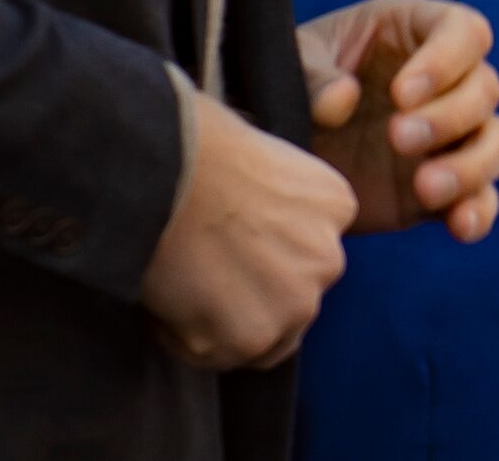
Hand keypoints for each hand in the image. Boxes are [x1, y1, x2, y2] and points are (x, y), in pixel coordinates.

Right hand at [140, 92, 354, 369]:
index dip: (265, 251)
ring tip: (180, 284)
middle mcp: (328, 259)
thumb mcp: (265, 155)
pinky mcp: (250, 338)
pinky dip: (182, 336)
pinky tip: (164, 296)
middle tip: (202, 267)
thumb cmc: (196, 143)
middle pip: (293, 298)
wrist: (162, 166)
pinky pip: (212, 355)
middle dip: (251, 293)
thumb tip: (256, 226)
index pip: (310, 250)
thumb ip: (280, 201)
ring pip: (260, 337)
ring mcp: (294, 304)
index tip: (230, 237)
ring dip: (221, 323)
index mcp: (336, 205)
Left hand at [300, 0, 498, 242]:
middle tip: (397, 138)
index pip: (464, 32)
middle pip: (485, 89)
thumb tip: (342, 101)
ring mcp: (450, 137)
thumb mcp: (293, 61)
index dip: (446, 60)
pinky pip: (483, 198)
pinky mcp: (445, 187)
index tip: (401, 94)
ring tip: (425, 187)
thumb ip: (314, 74)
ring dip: (471, 166)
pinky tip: (457, 225)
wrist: (281, 150)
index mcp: (416, 30)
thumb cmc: (293, 81)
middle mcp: (446, 81)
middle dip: (449, 117)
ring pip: (496, 143)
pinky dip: (479, 211)